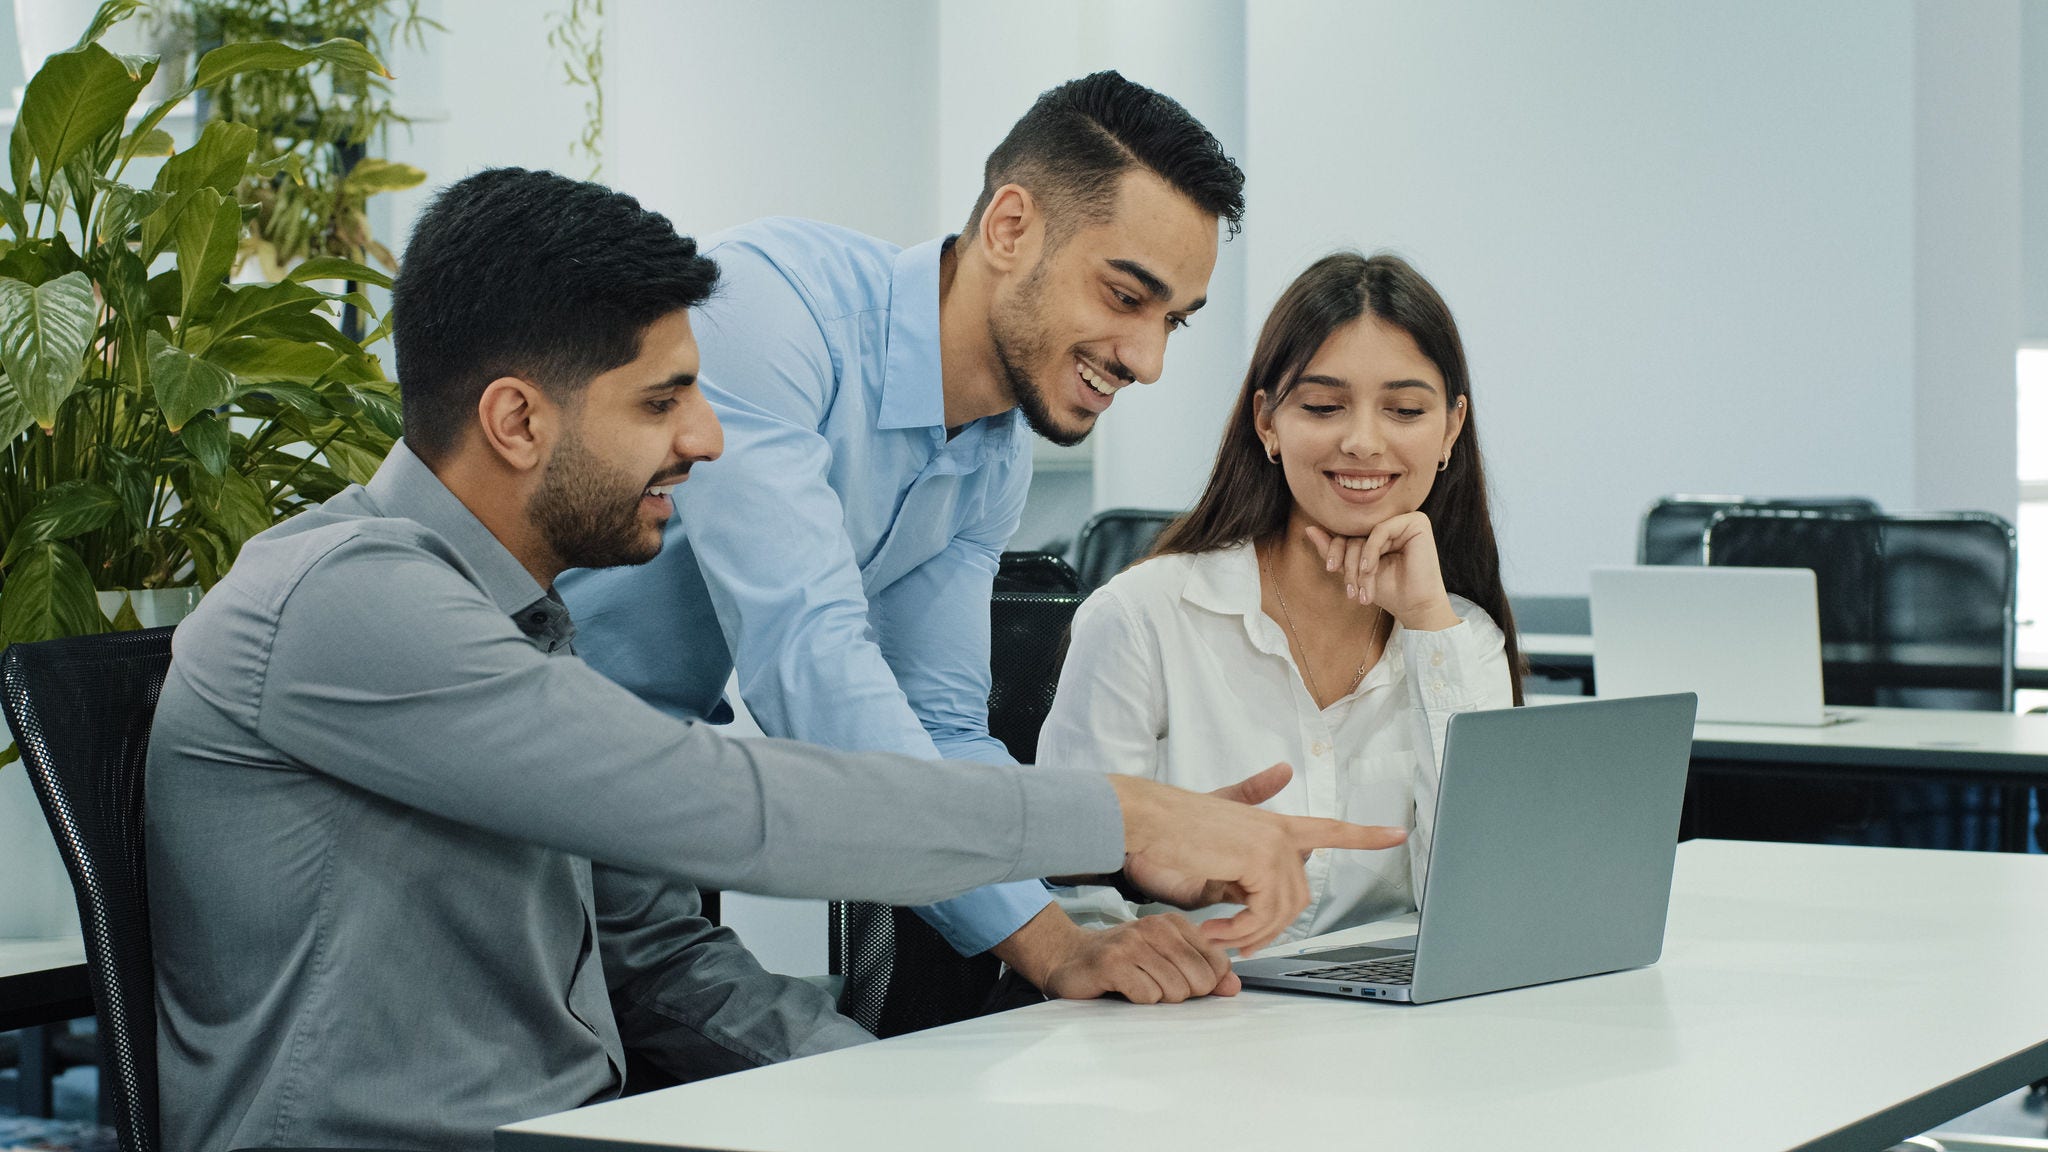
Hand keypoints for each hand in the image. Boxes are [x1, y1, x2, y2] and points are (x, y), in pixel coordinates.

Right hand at [994, 904, 1238, 1001]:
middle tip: (1154, 984)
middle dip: (1181, 993)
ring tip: (1137, 984)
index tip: (1181, 980)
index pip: (1217, 963)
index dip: (1204, 983)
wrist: (1068, 957)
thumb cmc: (1120, 960)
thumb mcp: (1165, 961)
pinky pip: (1146, 996)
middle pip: (1199, 980)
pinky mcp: (1112, 963)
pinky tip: (1122, 988)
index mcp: (1173, 923)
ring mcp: (1132, 943)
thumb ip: (1203, 972)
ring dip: (1157, 998)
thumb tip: (1233, 987)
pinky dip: (1137, 1000)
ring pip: (1174, 991)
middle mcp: (1154, 927)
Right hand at [1109, 774, 1407, 955]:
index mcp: (1273, 825)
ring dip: (1249, 935)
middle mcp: (1280, 832)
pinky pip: (1263, 913)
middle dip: (1270, 930)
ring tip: (1217, 937)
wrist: (1146, 821)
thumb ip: (1247, 876)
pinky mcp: (1259, 858)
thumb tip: (1261, 911)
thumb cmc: (1172, 838)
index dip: (1365, 835)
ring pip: (1283, 911)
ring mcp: (1273, 843)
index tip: (1398, 833)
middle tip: (1237, 944)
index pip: (1330, 829)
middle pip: (1298, 899)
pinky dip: (1238, 931)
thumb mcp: (1219, 859)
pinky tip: (1213, 930)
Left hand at [1304, 514, 1459, 630]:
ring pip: (1365, 534)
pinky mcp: (1417, 522)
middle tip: (1351, 590)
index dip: (1334, 549)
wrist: (1414, 606)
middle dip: (1348, 563)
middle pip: (1353, 533)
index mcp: (1377, 531)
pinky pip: (1380, 530)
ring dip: (1359, 564)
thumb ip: (1332, 549)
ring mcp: (1404, 520)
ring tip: (1362, 588)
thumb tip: (1308, 528)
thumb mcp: (1354, 570)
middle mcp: (1391, 522)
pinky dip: (1370, 552)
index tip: (1331, 570)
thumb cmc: (1388, 590)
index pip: (1346, 532)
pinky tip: (1370, 569)